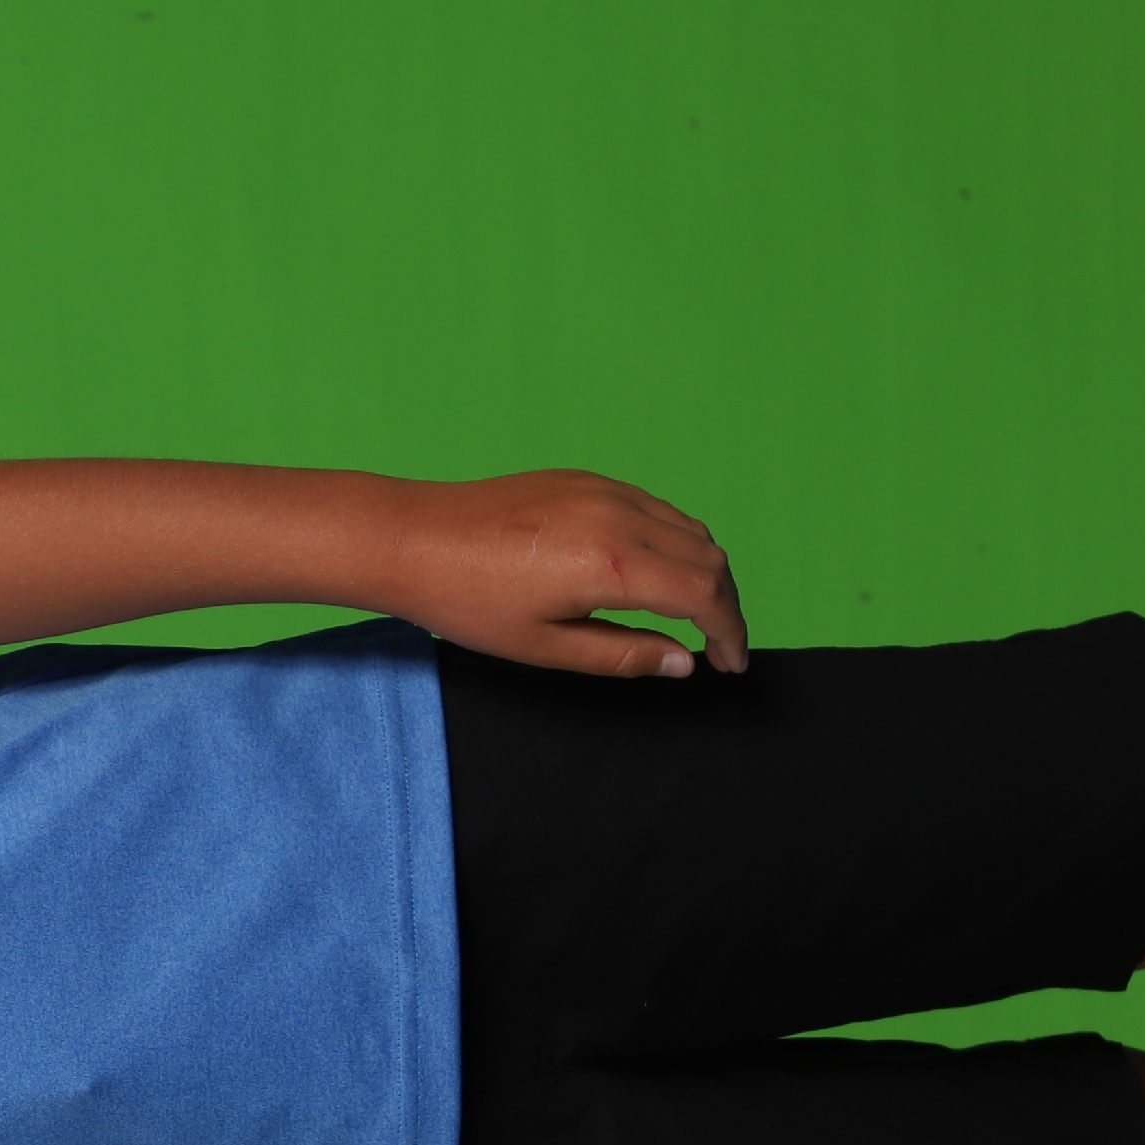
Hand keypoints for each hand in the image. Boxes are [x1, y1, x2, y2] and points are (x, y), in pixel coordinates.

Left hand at [379, 472, 744, 677]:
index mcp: (613, 563)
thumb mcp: (546, 647)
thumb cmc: (468, 600)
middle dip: (726, 604)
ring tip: (695, 616)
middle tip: (720, 647)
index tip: (732, 664)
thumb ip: (624, 655)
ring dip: (704, 571)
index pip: (705, 595)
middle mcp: (618, 516)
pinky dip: (674, 542)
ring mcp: (603, 491)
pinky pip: (654, 508)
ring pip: (687, 528)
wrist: (413, 540)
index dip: (731, 633)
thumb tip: (682, 661)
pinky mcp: (585, 480)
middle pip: (709, 557)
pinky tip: (657, 574)